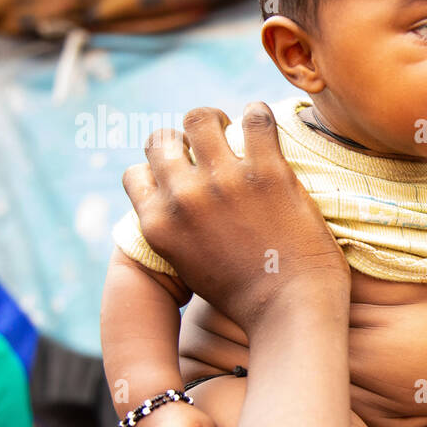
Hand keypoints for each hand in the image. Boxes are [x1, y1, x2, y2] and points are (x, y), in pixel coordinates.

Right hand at [122, 103, 347, 335]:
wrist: (291, 312)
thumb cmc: (248, 300)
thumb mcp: (190, 269)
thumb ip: (178, 235)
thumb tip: (180, 211)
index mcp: (157, 224)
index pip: (136, 175)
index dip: (158, 170)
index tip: (181, 172)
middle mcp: (182, 198)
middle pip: (161, 141)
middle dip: (180, 138)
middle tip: (208, 143)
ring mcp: (224, 181)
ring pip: (200, 118)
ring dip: (214, 118)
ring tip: (233, 125)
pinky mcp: (267, 172)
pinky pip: (255, 119)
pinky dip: (258, 113)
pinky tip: (262, 119)